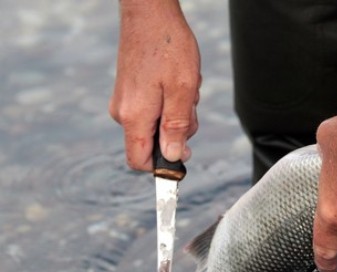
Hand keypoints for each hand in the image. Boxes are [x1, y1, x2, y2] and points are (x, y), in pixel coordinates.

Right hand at [109, 0, 200, 170]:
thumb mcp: (182, 90)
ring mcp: (125, 102)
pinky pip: (154, 110)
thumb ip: (176, 127)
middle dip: (178, 131)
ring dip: (178, 113)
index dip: (162, 167)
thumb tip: (173, 157)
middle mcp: (123, 113)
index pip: (139, 161)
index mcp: (134, 117)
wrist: (150, 13)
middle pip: (154, 144)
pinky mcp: (129, 93)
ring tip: (183, 85)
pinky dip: (171, 101)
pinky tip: (177, 80)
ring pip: (158, 126)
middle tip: (189, 103)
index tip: (184, 159)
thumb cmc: (169, 47)